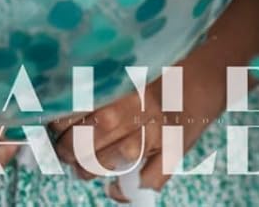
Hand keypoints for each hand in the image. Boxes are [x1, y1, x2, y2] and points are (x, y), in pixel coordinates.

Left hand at [52, 55, 229, 198]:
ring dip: (92, 169)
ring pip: (116, 160)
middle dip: (70, 149)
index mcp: (124, 82)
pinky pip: (149, 180)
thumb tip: (60, 101)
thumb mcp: (130, 67)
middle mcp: (140, 106)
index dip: (60, 122)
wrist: (206, 76)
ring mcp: (158, 131)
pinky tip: (115, 189)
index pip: (81, 107)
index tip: (52, 126)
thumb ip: (102, 83)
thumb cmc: (160, 72)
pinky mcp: (175, 151)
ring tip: (82, 169)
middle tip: (63, 151)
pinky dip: (128, 190)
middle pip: (93, 135)